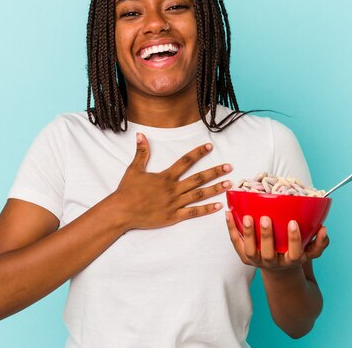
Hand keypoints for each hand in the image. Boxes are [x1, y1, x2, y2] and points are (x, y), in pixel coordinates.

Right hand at [114, 133, 231, 229]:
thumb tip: (141, 135)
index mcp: (165, 177)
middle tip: (229, 167)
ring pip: (199, 195)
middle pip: (198, 178)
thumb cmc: (127, 191)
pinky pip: (193, 213)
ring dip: (215, 189)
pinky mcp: (173, 217)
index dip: (198, 153)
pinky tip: (218, 206)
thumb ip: (141, 152)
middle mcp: (173, 189)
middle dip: (215, 171)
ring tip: (228, 184)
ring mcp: (174, 203)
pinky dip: (206, 209)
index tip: (210, 147)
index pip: (185, 161)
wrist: (121, 212)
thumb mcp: (134, 169)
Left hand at [225, 213, 328, 271]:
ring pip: (250, 251)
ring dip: (248, 234)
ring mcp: (257, 261)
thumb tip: (324, 229)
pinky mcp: (244, 257)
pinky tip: (228, 213)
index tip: (293, 223)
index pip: (295, 253)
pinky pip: (236, 244)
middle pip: (269, 254)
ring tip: (247, 217)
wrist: (279, 270)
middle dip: (267, 236)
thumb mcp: (310, 251)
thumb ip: (319, 242)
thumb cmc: (295, 253)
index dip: (294, 239)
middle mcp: (273, 263)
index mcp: (291, 261)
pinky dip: (231, 229)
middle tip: (265, 218)